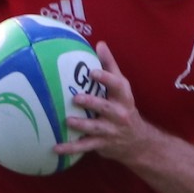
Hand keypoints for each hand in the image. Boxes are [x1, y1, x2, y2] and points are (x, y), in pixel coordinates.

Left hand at [57, 42, 151, 162]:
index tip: (93, 72)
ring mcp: (111, 131)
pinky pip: (85, 146)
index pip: (117, 86)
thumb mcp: (122, 87)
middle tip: (76, 98)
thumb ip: (110, 66)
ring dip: (82, 125)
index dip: (106, 78)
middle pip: (106, 108)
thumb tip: (100, 44)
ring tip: (68, 121)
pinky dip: (70, 148)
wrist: (137, 141)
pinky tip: (55, 147)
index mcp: (123, 97)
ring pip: (95, 128)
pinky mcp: (102, 144)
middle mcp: (119, 114)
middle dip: (92, 103)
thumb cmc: (124, 106)